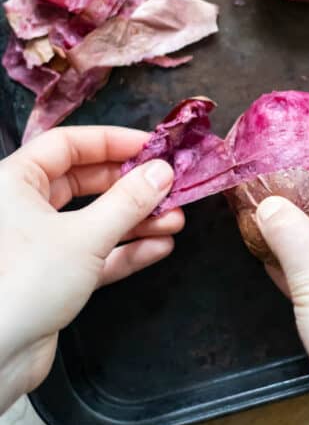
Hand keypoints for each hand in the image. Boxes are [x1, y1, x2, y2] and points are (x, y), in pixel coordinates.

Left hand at [0, 126, 183, 411]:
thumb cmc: (24, 282)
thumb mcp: (85, 236)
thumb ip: (128, 201)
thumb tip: (163, 171)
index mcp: (14, 181)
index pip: (68, 144)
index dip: (113, 142)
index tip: (153, 148)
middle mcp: (23, 207)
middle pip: (85, 182)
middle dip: (131, 187)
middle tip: (171, 188)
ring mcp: (39, 244)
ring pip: (94, 220)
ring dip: (136, 220)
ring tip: (176, 220)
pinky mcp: (52, 277)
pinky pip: (94, 254)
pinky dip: (125, 250)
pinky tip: (159, 247)